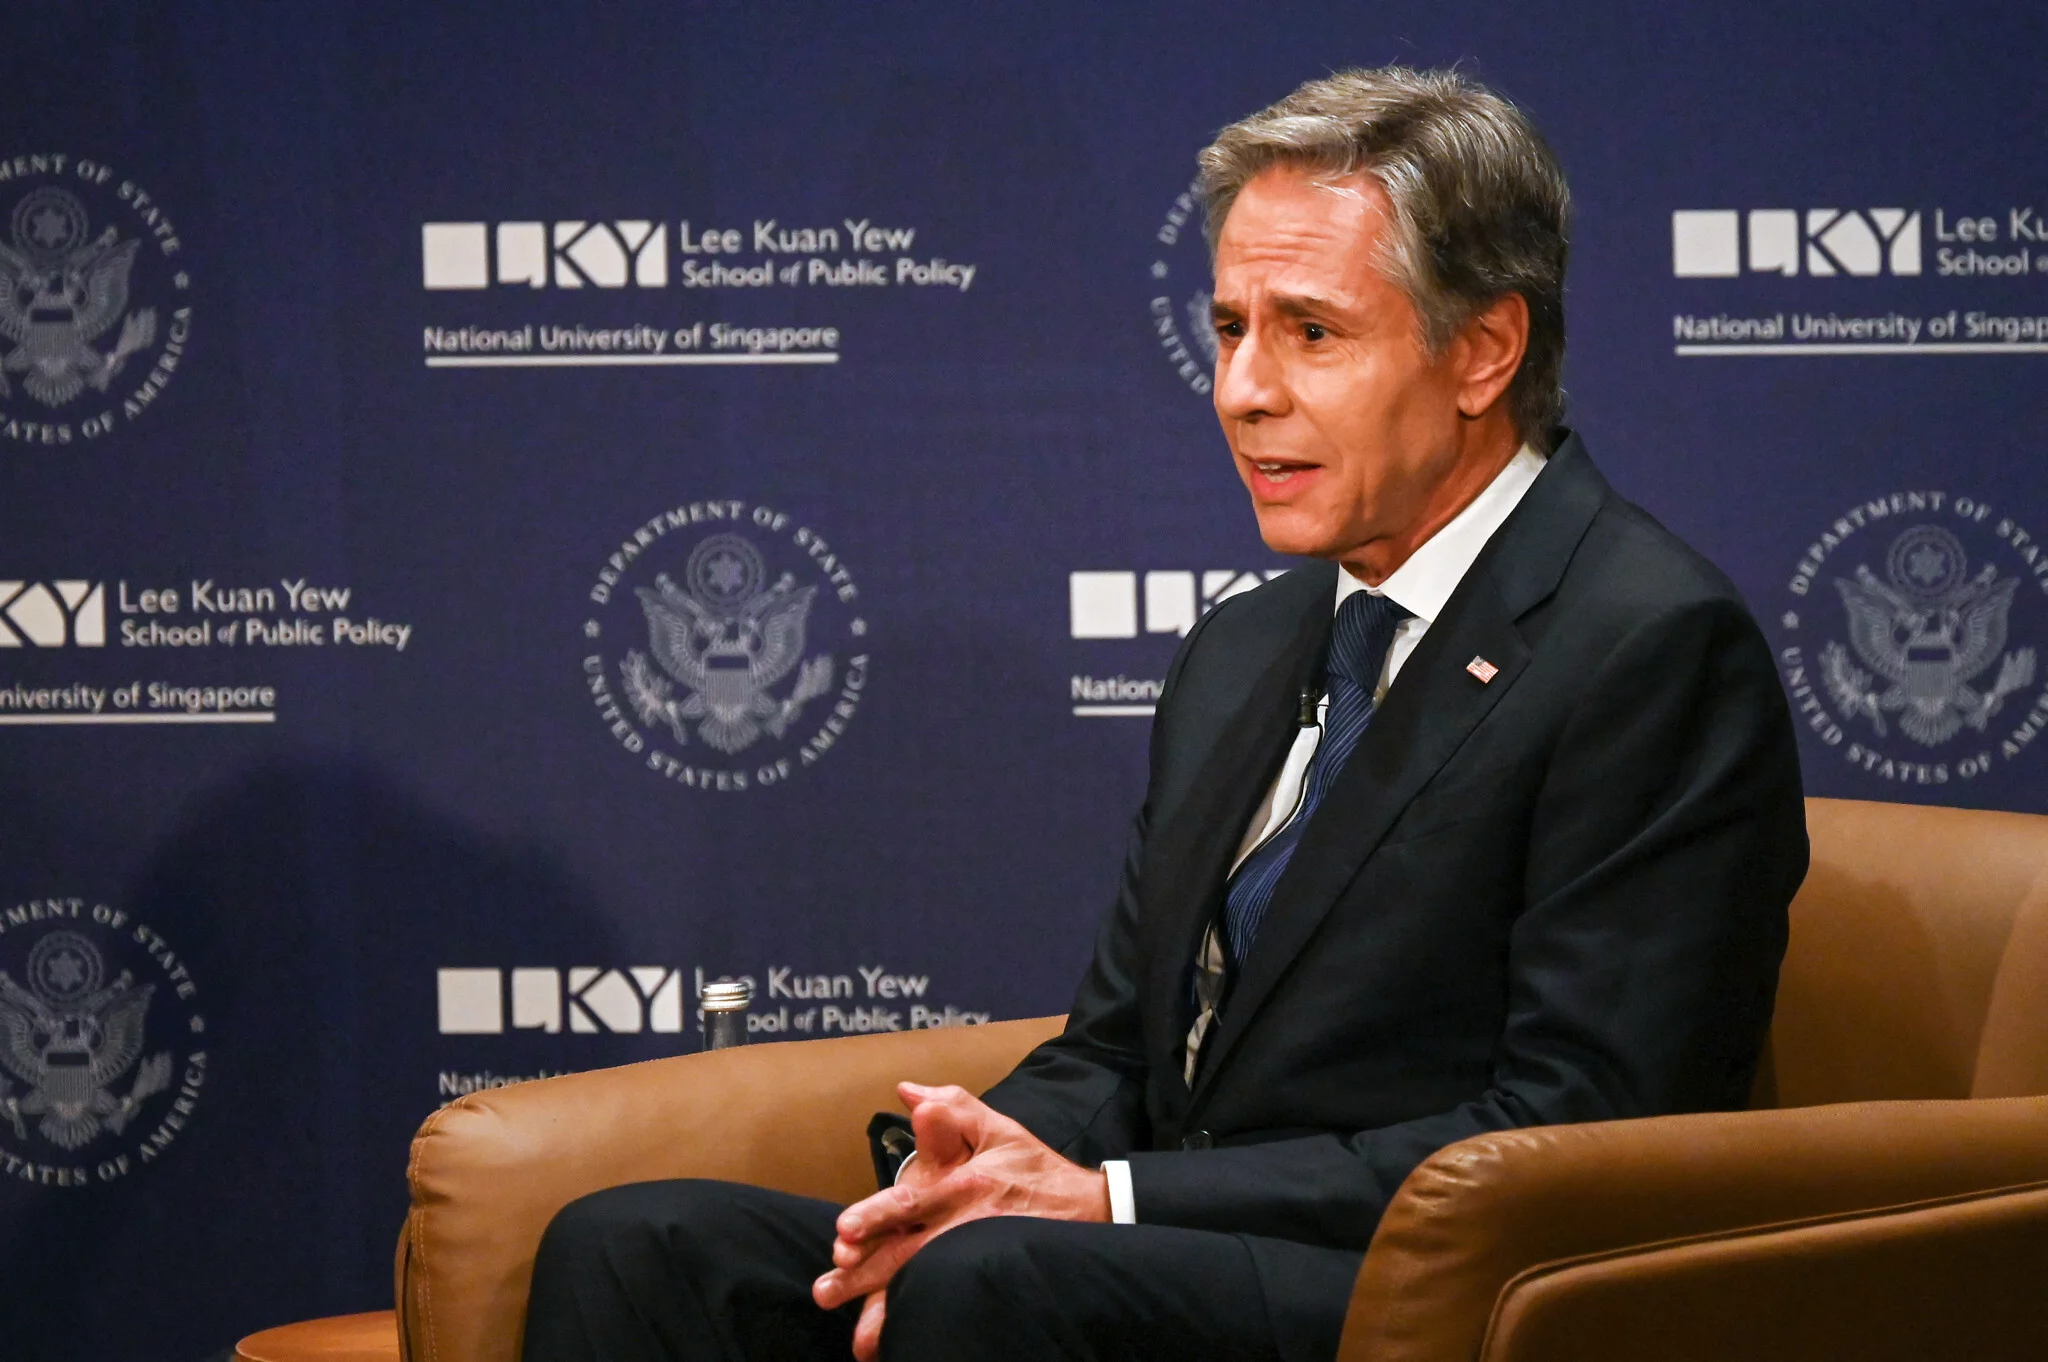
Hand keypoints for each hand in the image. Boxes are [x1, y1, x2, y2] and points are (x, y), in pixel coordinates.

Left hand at [813, 1081, 1109, 1359]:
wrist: (1088, 1210)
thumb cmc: (1034, 1168)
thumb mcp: (998, 1129)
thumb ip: (952, 1106)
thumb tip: (907, 1092)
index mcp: (961, 1186)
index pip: (910, 1204)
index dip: (876, 1218)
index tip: (842, 1234)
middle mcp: (963, 1227)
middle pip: (907, 1256)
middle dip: (866, 1277)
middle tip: (827, 1290)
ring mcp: (974, 1259)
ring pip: (925, 1288)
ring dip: (888, 1312)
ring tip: (859, 1340)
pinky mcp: (986, 1279)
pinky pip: (951, 1304)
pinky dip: (924, 1322)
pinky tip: (894, 1345)